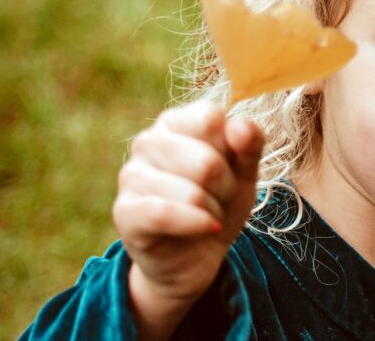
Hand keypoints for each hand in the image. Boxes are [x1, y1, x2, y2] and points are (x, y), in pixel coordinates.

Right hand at [112, 102, 263, 338]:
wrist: (196, 256)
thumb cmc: (219, 203)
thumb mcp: (245, 173)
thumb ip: (249, 145)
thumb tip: (240, 125)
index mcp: (176, 122)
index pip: (210, 118)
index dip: (232, 148)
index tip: (229, 167)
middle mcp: (148, 141)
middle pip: (206, 161)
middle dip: (226, 188)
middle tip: (219, 199)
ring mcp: (131, 175)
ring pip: (191, 192)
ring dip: (213, 211)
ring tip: (206, 215)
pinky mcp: (125, 211)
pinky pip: (165, 214)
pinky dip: (196, 225)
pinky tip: (207, 229)